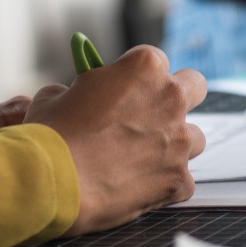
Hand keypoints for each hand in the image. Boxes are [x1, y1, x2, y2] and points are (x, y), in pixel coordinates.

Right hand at [23, 45, 205, 235]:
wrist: (51, 182)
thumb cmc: (50, 135)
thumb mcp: (56, 94)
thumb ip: (81, 90)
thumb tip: (80, 97)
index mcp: (144, 67)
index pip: (156, 60)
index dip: (139, 76)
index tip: (129, 88)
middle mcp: (170, 98)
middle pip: (194, 86)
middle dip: (178, 97)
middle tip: (154, 113)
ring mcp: (179, 141)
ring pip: (195, 137)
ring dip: (175, 144)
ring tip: (143, 158)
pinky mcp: (178, 179)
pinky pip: (183, 180)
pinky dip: (165, 183)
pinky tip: (139, 186)